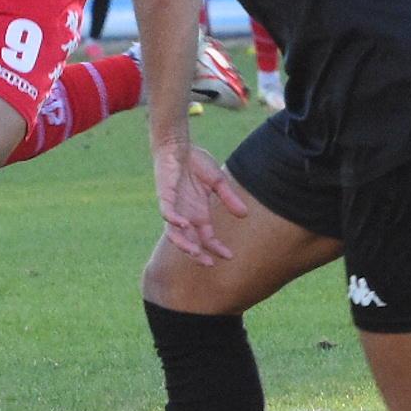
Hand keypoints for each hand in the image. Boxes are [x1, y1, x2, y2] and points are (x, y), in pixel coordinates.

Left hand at [153, 139, 248, 266]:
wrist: (178, 146)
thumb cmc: (196, 163)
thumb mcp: (218, 182)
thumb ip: (229, 198)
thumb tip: (245, 215)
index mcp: (198, 214)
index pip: (207, 238)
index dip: (217, 248)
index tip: (229, 256)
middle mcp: (186, 214)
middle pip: (190, 241)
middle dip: (199, 254)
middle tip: (209, 264)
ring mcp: (174, 207)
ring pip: (174, 234)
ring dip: (184, 244)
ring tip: (195, 253)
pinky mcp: (165, 196)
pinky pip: (166, 213)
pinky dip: (174, 220)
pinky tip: (183, 224)